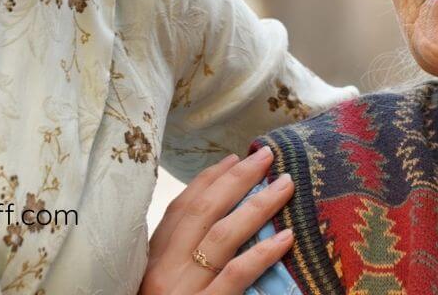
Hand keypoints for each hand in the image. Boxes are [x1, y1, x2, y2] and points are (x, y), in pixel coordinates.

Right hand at [139, 147, 295, 293]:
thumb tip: (217, 224)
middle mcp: (163, 271)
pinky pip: (235, 276)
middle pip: (202, 212)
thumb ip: (180, 258)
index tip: (233, 159)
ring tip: (285, 185)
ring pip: (222, 236)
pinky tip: (285, 237)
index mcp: (151, 262)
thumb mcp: (162, 284)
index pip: (180, 210)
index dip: (207, 181)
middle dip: (235, 180)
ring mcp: (182, 290)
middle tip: (266, 157)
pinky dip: (261, 254)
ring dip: (256, 206)